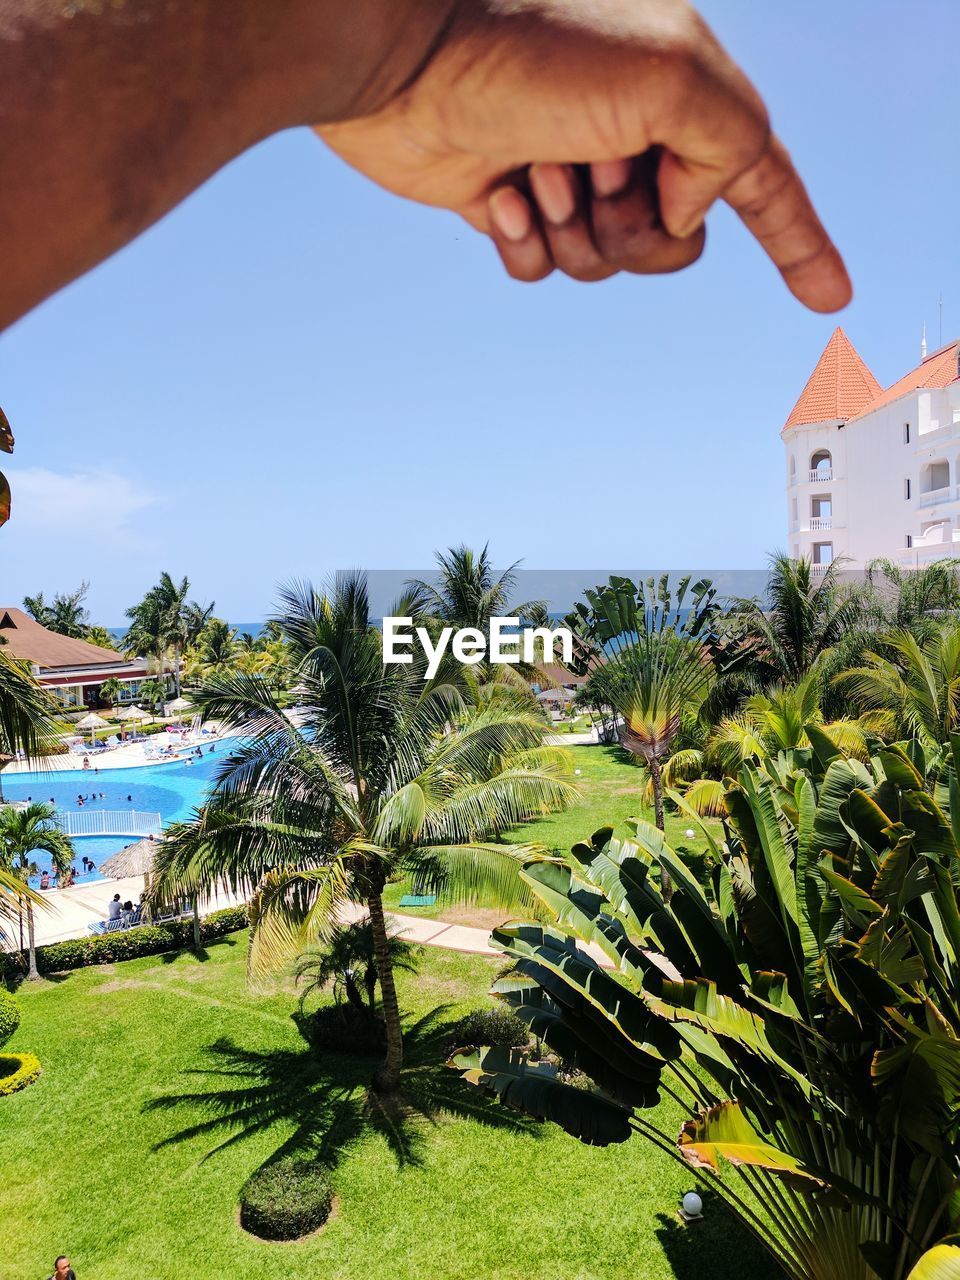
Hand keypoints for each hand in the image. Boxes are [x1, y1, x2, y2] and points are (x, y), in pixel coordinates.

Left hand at [317, 0, 849, 310]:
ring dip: (573, 230)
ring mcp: (570, 172)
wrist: (403, 55)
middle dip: (637, 226)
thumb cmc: (531, 46)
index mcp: (686, 93)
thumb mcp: (671, 76)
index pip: (763, 182)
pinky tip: (497, 195)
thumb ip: (729, 144)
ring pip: (607, 263)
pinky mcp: (512, 203)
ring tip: (533, 167)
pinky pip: (544, 271)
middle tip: (591, 165)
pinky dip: (525, 245)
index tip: (829, 299)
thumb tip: (686, 212)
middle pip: (677, 244)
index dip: (802, 243)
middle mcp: (633, 134)